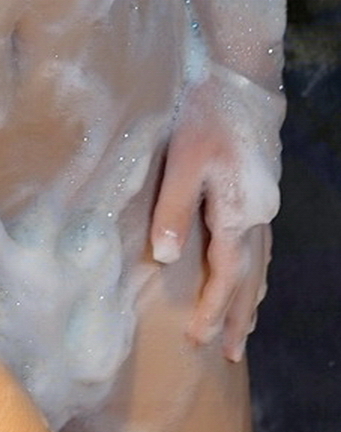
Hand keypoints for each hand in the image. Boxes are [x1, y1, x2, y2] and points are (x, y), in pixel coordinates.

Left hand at [150, 62, 284, 361]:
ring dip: (250, 297)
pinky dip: (256, 269)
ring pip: (261, 263)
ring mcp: (264, 202)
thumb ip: (174, 210)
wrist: (240, 77)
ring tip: (242, 328)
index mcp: (240, 213)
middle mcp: (260, 215)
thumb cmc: (206, 114)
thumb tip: (167, 259)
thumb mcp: (183, 161)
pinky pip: (262, 244)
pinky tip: (250, 275)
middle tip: (230, 353)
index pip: (227, 276)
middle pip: (251, 278)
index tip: (197, 338)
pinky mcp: (260, 189)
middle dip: (238, 316)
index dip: (211, 309)